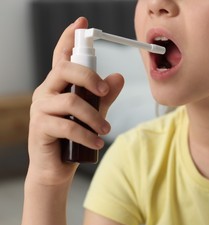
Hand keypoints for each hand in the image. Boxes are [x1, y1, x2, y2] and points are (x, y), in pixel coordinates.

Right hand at [27, 17, 123, 184]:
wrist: (57, 168)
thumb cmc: (75, 137)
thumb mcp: (95, 113)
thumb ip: (105, 96)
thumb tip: (119, 77)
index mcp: (58, 85)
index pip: (61, 56)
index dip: (69, 38)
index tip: (81, 22)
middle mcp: (46, 92)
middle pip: (64, 70)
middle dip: (89, 77)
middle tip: (105, 91)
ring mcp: (41, 109)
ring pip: (70, 102)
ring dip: (94, 116)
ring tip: (106, 130)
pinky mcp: (40, 128)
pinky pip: (67, 127)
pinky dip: (87, 135)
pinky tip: (97, 143)